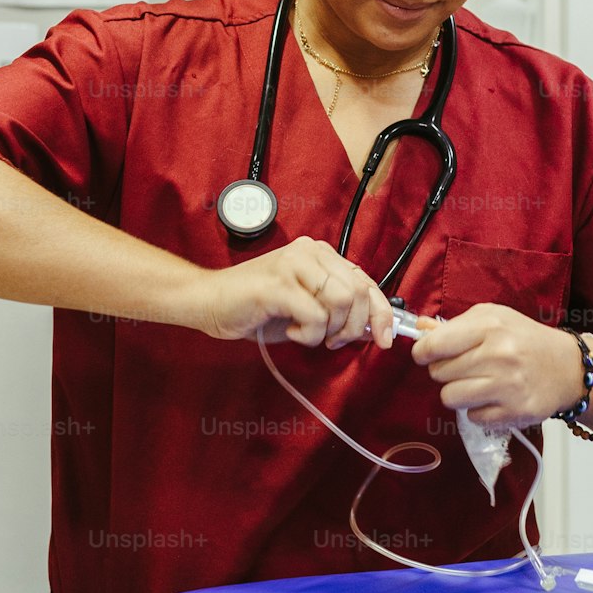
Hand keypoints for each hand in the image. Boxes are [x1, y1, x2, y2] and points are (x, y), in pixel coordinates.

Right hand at [189, 236, 393, 349]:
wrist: (208, 302)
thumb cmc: (257, 307)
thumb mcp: (306, 307)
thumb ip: (338, 310)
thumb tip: (375, 328)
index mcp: (320, 254)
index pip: (365, 281)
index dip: (382, 313)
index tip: (384, 339)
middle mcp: (310, 252)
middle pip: (358, 292)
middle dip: (353, 327)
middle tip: (332, 341)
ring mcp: (293, 264)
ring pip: (340, 302)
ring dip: (329, 330)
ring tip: (306, 333)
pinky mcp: (278, 283)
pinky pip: (315, 315)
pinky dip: (307, 334)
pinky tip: (289, 330)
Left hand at [410, 305, 582, 427]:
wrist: (568, 368)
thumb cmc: (525, 339)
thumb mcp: (493, 319)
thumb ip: (456, 325)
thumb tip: (420, 329)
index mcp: (491, 326)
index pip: (436, 344)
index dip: (423, 352)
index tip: (425, 355)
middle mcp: (499, 354)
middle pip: (440, 372)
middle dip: (444, 371)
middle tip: (462, 368)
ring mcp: (508, 385)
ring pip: (450, 397)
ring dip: (456, 393)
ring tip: (474, 384)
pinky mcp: (515, 411)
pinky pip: (472, 417)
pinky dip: (476, 410)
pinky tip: (492, 397)